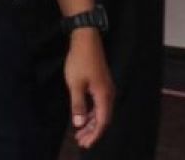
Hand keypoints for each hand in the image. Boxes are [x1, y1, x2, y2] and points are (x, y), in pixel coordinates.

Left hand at [65, 29, 114, 148]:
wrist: (86, 40)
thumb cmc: (79, 62)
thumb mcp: (75, 85)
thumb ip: (78, 105)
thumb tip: (78, 124)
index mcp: (104, 95)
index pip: (102, 121)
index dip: (95, 135)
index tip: (85, 145)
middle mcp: (108, 93)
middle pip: (104, 118)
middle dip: (93, 132)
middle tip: (80, 142)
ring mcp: (106, 88)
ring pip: (101, 112)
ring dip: (91, 124)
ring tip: (80, 134)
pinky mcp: (101, 84)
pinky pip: (99, 104)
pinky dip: (91, 114)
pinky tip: (82, 118)